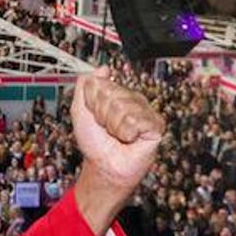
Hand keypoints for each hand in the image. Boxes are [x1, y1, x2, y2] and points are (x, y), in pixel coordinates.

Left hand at [71, 66, 163, 235]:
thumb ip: (85, 86)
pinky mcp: (155, 126)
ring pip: (123, 107)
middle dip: (102, 115)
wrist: (103, 166)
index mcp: (116, 94)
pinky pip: (137, 120)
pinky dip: (127, 133)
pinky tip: (130, 139)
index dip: (92, 103)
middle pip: (111, 94)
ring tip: (118, 135)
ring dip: (114, 126)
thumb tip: (103, 69)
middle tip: (106, 129)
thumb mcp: (80, 110)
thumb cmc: (94, 142)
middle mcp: (132, 100)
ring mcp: (145, 112)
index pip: (100, 84)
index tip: (95, 117)